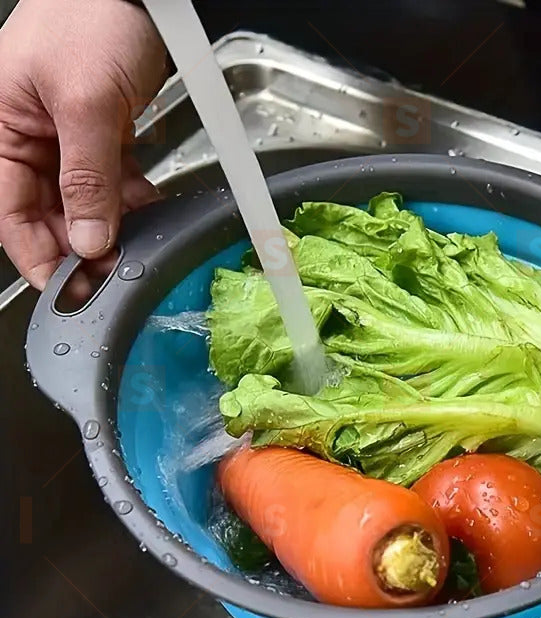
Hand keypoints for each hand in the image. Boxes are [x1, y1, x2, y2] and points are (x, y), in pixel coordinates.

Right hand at [0, 0, 166, 292]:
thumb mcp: (84, 103)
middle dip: (81, 247)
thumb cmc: (90, 18)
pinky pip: (113, 184)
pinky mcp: (102, 137)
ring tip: (135, 252)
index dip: (37, 256)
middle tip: (113, 274)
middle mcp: (29, 140)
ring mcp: (66, 140)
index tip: (67, 290)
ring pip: (84, 205)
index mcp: (1, 130)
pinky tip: (149, 217)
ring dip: (111, 230)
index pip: (9, 213)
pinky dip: (131, 203)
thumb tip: (90, 238)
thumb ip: (87, 176)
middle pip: (49, 215)